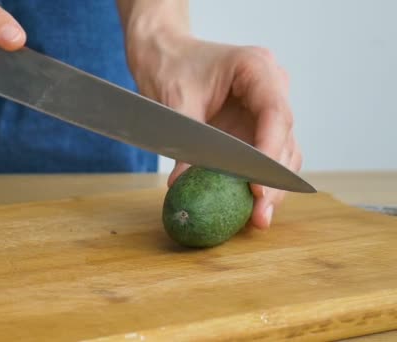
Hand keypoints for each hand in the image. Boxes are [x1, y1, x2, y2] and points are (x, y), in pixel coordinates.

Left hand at [127, 34, 299, 228]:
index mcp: (256, 68)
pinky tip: (249, 207)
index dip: (270, 154)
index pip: (276, 114)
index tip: (258, 187)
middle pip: (284, 139)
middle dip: (273, 181)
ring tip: (257, 219)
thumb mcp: (175, 101)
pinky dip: (257, 181)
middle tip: (260, 215)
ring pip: (281, 153)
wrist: (165, 54)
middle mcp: (270, 87)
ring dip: (271, 187)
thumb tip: (181, 184)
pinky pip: (263, 157)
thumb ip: (184, 141)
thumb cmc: (170, 66)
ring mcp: (265, 108)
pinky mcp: (255, 127)